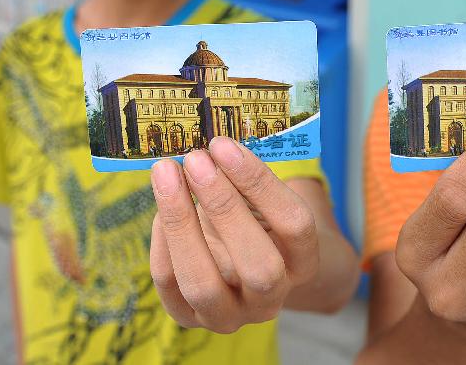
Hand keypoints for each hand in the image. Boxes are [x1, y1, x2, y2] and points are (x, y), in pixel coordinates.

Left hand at [149, 137, 318, 332]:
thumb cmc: (252, 221)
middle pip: (257, 266)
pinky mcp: (188, 319)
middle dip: (224, 207)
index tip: (226, 146)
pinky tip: (163, 203)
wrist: (237, 267)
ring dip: (181, 222)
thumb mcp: (259, 201)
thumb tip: (212, 147)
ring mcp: (229, 317)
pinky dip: (162, 238)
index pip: (294, 226)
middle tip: (196, 159)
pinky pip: (169, 282)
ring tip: (166, 172)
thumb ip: (244, 180)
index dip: (260, 184)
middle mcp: (270, 299)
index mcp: (302, 264)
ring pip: (203, 283)